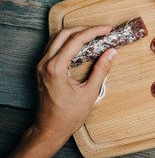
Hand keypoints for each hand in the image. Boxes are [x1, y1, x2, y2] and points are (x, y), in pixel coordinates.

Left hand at [35, 25, 117, 142]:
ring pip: (57, 38)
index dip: (94, 31)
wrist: (50, 129)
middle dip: (84, 29)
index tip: (107, 29)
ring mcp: (41, 66)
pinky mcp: (41, 69)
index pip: (76, 40)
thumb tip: (112, 52)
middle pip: (65, 34)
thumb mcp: (89, 93)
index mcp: (56, 68)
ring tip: (92, 35)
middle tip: (101, 30)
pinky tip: (78, 45)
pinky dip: (67, 42)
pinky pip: (53, 47)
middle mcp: (45, 63)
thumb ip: (101, 70)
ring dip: (75, 33)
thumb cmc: (68, 115)